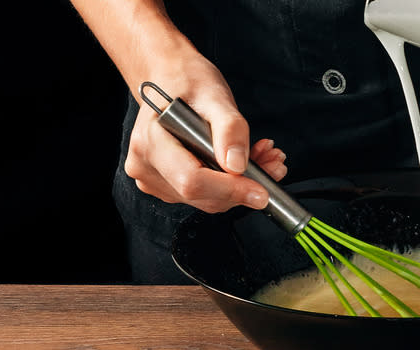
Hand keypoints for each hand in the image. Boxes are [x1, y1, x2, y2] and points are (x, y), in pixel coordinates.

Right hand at [125, 56, 286, 212]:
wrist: (171, 79)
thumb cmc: (187, 81)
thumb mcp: (214, 95)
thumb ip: (229, 129)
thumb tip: (237, 166)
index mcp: (149, 142)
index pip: (191, 180)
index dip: (230, 189)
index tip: (262, 191)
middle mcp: (146, 167)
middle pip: (201, 196)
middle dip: (242, 187)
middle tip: (274, 164)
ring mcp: (154, 181)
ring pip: (207, 200)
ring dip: (241, 185)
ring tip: (263, 156)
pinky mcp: (167, 187)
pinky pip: (205, 196)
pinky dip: (231, 184)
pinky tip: (244, 161)